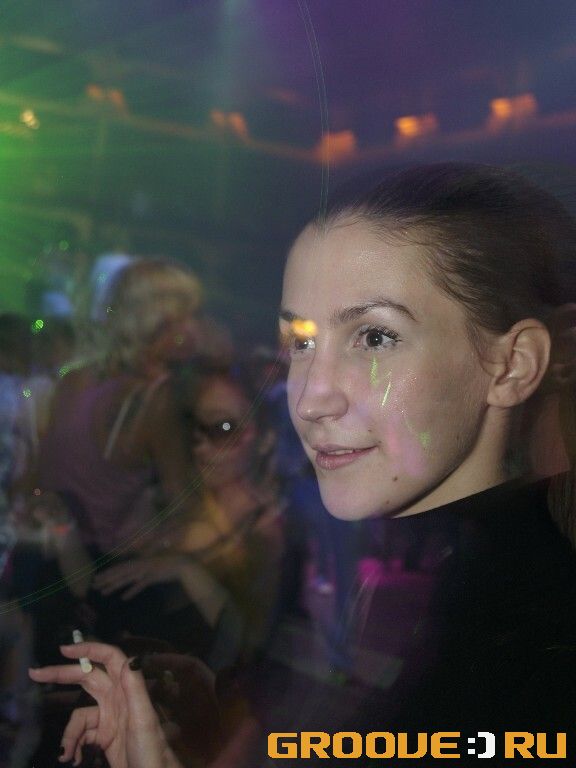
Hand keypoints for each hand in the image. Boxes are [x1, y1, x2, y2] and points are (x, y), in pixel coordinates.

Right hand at [29, 642, 181, 767]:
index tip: (64, 650)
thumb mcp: (143, 719)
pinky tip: (75, 759)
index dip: (88, 650)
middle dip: (62, 676)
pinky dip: (74, 745)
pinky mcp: (105, 737)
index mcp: (127, 689)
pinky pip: (82, 734)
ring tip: (68, 754)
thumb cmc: (152, 749)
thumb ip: (136, 690)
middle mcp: (118, 698)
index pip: (109, 659)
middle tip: (35, 674)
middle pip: (87, 678)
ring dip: (70, 733)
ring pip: (80, 714)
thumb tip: (128, 659)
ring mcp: (110, 717)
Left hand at [93, 555, 183, 599]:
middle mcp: (139, 565)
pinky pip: (140, 585)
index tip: (96, 578)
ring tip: (103, 593)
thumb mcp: (150, 566)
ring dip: (114, 585)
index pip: (119, 567)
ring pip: (126, 579)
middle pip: (119, 573)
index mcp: (138, 561)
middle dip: (106, 579)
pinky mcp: (152, 576)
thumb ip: (141, 571)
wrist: (181, 564)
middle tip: (93, 586)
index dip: (107, 573)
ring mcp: (145, 570)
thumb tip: (131, 578)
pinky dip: (132, 591)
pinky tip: (124, 598)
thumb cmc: (166, 564)